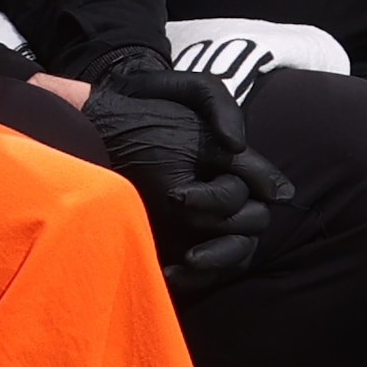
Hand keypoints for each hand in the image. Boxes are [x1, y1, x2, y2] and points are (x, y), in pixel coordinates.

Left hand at [74, 47, 293, 286]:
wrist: (107, 112)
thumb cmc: (153, 97)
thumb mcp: (193, 89)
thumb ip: (221, 107)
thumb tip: (237, 144)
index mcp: (234, 163)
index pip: (259, 191)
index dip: (231, 200)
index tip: (180, 197)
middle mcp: (225, 192)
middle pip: (251, 227)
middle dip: (225, 241)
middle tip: (189, 246)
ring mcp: (206, 217)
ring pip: (233, 255)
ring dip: (213, 264)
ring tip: (179, 267)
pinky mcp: (183, 236)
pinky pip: (203, 270)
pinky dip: (190, 277)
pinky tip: (166, 273)